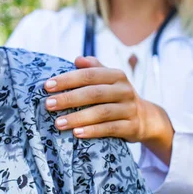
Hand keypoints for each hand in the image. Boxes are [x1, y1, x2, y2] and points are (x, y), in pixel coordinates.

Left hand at [44, 56, 173, 163]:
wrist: (145, 117)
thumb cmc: (116, 94)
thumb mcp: (108, 78)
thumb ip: (93, 67)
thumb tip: (77, 59)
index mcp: (116, 75)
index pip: (89, 75)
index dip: (67, 79)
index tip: (47, 86)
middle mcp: (124, 90)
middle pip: (93, 93)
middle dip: (68, 98)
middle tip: (48, 104)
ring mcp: (129, 109)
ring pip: (101, 113)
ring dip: (77, 118)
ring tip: (58, 123)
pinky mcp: (132, 127)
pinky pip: (110, 129)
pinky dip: (92, 131)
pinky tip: (76, 133)